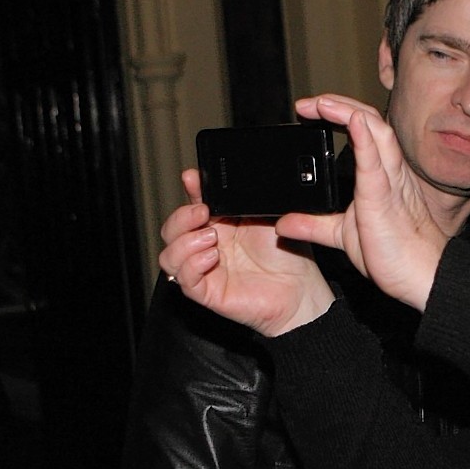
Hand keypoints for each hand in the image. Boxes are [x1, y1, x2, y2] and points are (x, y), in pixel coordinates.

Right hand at [158, 169, 334, 336]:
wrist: (300, 288)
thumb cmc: (288, 254)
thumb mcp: (268, 217)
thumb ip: (246, 200)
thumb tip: (234, 176)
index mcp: (221, 224)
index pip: (192, 204)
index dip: (189, 190)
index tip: (192, 178)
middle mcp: (208, 245)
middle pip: (171, 229)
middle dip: (181, 217)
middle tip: (203, 212)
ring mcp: (205, 269)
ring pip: (169, 255)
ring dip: (185, 242)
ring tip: (211, 238)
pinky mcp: (207, 292)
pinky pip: (183, 279)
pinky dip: (192, 265)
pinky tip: (211, 257)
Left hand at [276, 94, 447, 311]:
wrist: (420, 278)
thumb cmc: (394, 254)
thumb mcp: (343, 235)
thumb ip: (315, 225)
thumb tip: (283, 225)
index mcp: (380, 176)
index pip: (361, 131)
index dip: (337, 114)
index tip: (307, 111)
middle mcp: (389, 171)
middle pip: (368, 121)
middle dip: (337, 104)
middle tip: (306, 103)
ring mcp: (389, 182)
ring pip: (375, 130)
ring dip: (347, 111)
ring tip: (321, 102)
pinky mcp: (384, 198)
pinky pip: (376, 162)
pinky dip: (364, 138)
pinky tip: (353, 120)